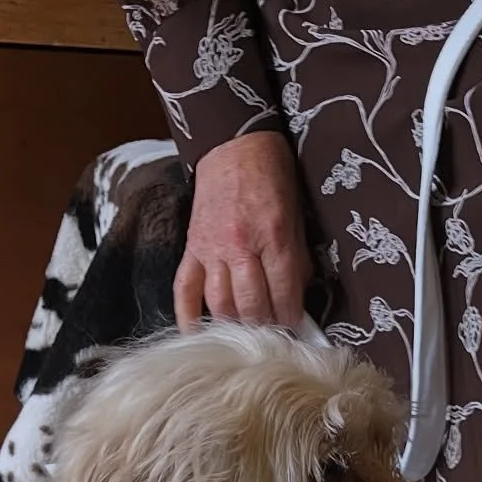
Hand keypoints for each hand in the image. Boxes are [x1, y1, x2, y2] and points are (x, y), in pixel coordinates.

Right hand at [175, 131, 311, 330]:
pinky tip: (197, 335)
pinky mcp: (192, 249)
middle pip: (251, 306)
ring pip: (220, 304)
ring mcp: (211, 250)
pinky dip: (189, 317)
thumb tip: (296, 296)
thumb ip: (296, 259)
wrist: (234, 146)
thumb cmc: (272, 178)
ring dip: (235, 325)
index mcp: (273, 237)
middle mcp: (240, 248)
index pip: (283, 294)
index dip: (291, 318)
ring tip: (247, 333)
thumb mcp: (297, 215)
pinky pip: (185, 290)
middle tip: (274, 334)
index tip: (296, 329)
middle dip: (265, 326)